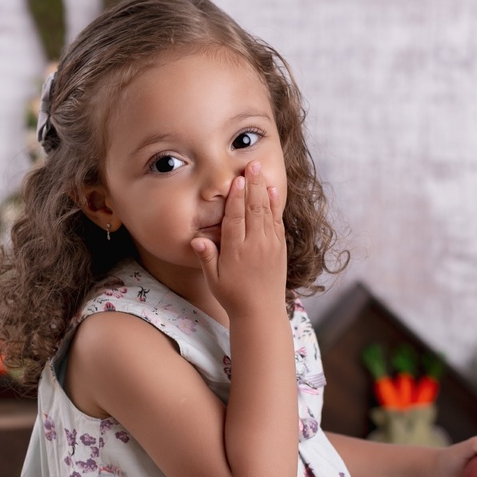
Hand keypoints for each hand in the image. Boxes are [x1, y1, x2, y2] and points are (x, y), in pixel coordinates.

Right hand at [191, 161, 286, 318]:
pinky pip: (277, 222)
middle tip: (251, 165)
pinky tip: (272, 191)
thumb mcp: (214, 279)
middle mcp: (255, 245)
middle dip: (252, 185)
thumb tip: (196, 240)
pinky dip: (275, 205)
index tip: (236, 181)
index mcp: (236, 251)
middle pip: (253, 209)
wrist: (262, 311)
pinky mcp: (280, 248)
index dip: (236, 199)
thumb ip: (207, 257)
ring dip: (263, 189)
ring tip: (260, 170)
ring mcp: (270, 245)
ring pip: (266, 211)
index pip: (235, 219)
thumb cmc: (233, 296)